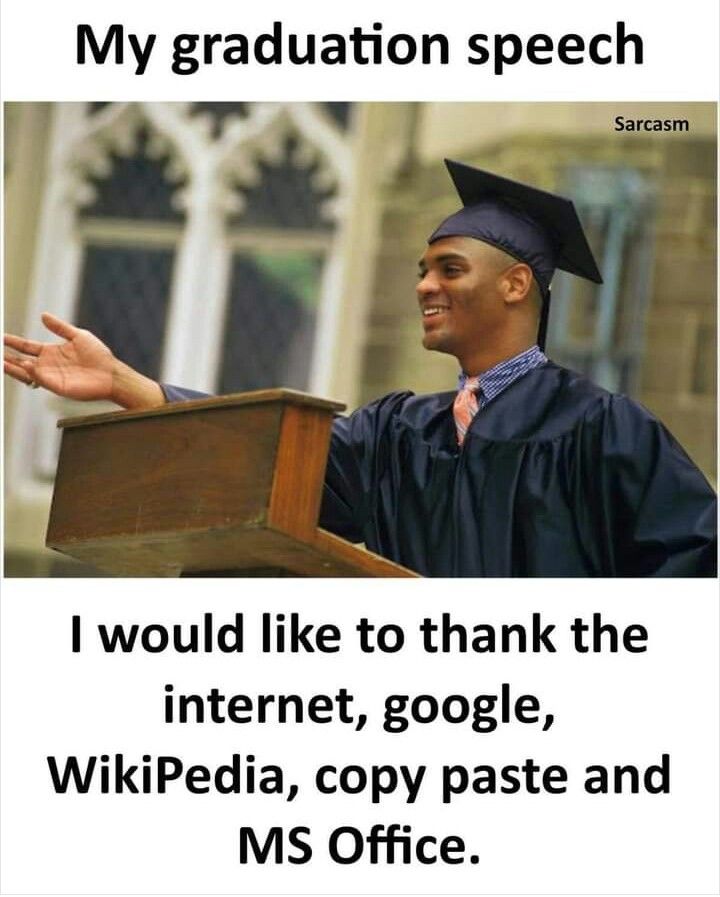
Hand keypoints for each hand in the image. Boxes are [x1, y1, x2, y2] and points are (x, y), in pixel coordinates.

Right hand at [4, 313, 164, 408]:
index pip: (26, 347)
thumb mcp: (78, 336)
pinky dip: (33, 372)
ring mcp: (51, 376)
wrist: (111, 373)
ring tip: (1, 361)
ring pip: (26, 372)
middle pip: (21, 361)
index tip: (1, 337)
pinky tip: (26, 364)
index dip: (13, 342)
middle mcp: (47, 365)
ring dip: (12, 367)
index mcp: (51, 352)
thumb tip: (43, 315)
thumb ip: (59, 327)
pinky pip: (41, 379)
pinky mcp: (57, 386)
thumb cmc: (98, 355)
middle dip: (6, 357)